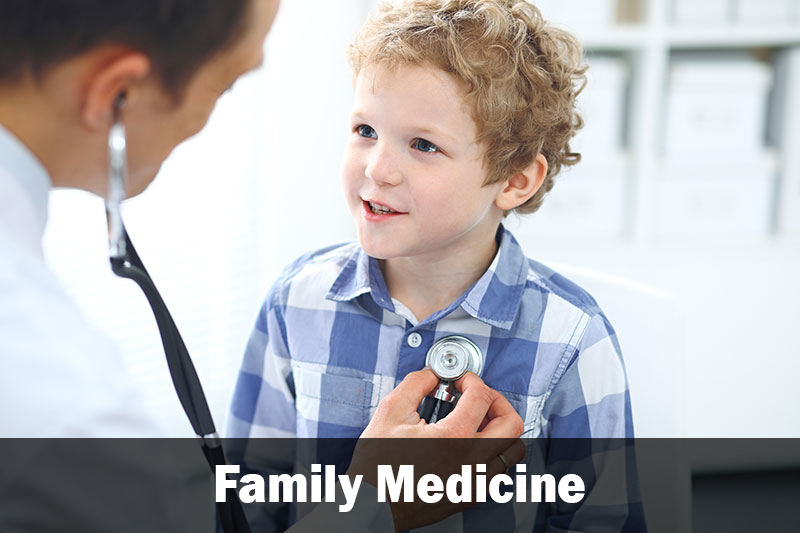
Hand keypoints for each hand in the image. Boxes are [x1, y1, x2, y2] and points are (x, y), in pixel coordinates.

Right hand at [348, 369, 524, 530]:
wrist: (372, 506)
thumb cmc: (377, 468)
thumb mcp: (390, 412)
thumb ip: (415, 384)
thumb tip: (432, 375)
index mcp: (454, 438)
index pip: (482, 397)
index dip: (472, 380)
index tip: (461, 381)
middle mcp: (471, 462)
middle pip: (512, 423)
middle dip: (497, 401)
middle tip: (478, 397)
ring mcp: (474, 482)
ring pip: (513, 450)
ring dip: (501, 429)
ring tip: (480, 421)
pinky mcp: (470, 496)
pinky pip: (499, 470)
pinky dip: (493, 451)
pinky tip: (472, 444)